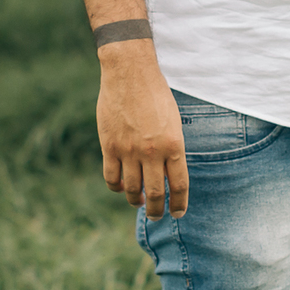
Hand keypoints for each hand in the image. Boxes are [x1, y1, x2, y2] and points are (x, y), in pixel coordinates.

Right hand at [95, 46, 188, 218]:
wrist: (130, 73)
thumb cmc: (156, 95)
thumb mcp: (174, 122)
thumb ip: (171, 148)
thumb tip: (168, 174)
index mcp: (174, 145)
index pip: (179, 185)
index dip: (179, 204)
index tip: (178, 213)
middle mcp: (152, 152)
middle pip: (156, 194)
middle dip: (156, 210)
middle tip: (156, 216)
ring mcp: (129, 150)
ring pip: (132, 190)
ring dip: (136, 201)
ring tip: (139, 203)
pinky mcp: (109, 146)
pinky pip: (111, 178)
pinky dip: (117, 187)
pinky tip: (121, 187)